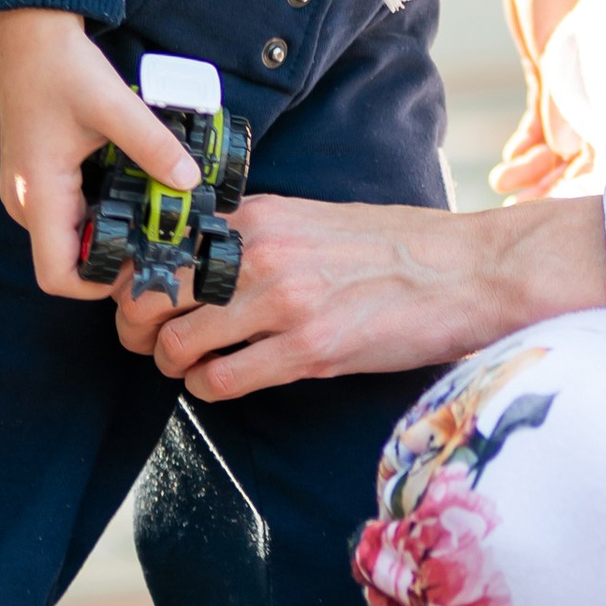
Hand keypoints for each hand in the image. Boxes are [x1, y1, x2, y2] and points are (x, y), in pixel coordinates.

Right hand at [0, 9, 200, 301]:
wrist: (30, 32)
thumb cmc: (62, 67)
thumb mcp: (114, 106)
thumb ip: (153, 146)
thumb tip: (190, 181)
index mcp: (38, 195)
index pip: (56, 276)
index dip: (97, 286)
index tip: (139, 264)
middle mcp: (25, 202)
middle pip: (65, 260)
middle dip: (111, 258)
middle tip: (158, 239)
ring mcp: (27, 190)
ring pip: (67, 237)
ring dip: (105, 233)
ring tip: (149, 213)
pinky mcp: (35, 176)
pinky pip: (65, 213)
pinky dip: (96, 212)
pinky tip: (129, 188)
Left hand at [152, 190, 605, 402]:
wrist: (467, 270)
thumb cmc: (397, 247)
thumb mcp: (315, 220)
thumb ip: (259, 236)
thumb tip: (206, 260)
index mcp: (259, 216)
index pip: (161, 245)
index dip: (139, 279)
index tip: (143, 298)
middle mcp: (261, 253)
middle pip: (152, 295)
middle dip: (139, 327)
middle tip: (150, 343)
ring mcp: (283, 301)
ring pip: (177, 344)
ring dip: (174, 364)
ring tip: (192, 367)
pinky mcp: (309, 349)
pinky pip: (222, 381)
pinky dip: (209, 389)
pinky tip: (225, 384)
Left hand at [489, 0, 588, 202]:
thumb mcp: (561, 43)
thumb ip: (562, 99)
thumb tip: (565, 151)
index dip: (582, 184)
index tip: (554, 209)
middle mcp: (599, 92)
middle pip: (582, 156)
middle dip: (553, 186)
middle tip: (520, 210)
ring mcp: (573, 88)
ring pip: (556, 144)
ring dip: (533, 168)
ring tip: (505, 185)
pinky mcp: (549, 76)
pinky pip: (540, 121)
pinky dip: (527, 143)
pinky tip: (510, 163)